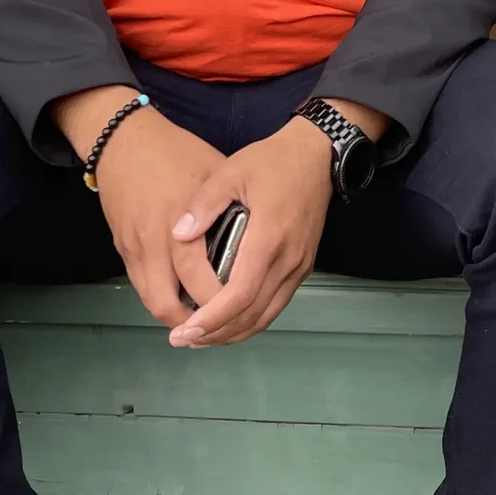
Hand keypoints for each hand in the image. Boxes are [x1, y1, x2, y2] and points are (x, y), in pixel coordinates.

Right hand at [54, 89, 228, 331]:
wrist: (124, 138)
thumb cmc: (176, 150)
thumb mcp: (217, 171)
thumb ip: (234, 208)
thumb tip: (257, 237)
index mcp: (182, 225)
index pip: (202, 283)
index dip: (222, 306)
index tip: (240, 309)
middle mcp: (154, 243)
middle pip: (169, 304)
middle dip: (195, 323)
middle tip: (220, 326)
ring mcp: (133, 248)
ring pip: (152, 302)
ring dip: (176, 316)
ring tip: (203, 318)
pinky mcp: (122, 247)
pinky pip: (140, 286)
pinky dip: (162, 298)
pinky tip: (182, 296)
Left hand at [165, 119, 336, 349]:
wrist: (317, 154)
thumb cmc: (274, 161)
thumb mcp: (233, 171)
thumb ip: (204, 204)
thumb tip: (177, 234)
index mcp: (268, 238)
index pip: (239, 295)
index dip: (211, 319)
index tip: (185, 330)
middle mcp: (287, 260)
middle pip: (252, 315)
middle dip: (216, 334)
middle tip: (183, 339)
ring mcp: (298, 267)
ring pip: (266, 316)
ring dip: (234, 332)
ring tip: (202, 337)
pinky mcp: (303, 267)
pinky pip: (276, 305)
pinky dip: (252, 320)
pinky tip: (230, 319)